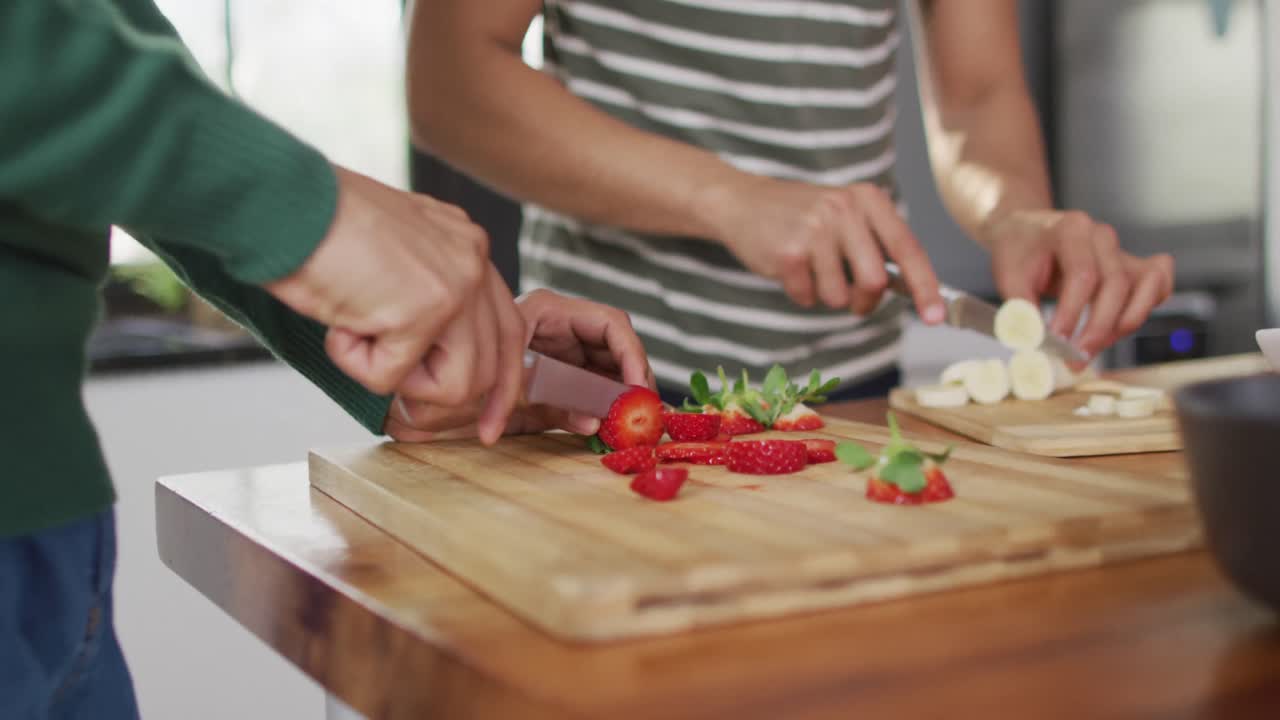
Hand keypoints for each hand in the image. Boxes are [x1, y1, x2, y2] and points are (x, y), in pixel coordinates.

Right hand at [264, 166, 525, 441]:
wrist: (280, 202)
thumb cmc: (318, 230)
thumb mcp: (393, 256)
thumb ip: (427, 295)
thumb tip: (434, 357)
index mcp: (468, 247)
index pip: (511, 329)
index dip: (503, 383)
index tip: (490, 424)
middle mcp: (473, 261)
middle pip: (492, 366)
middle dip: (442, 396)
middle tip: (398, 395)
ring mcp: (454, 285)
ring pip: (454, 385)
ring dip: (396, 376)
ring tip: (360, 333)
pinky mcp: (421, 310)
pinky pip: (390, 378)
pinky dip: (353, 362)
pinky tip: (338, 321)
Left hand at [384, 290, 652, 441]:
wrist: (405, 398)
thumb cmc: (443, 383)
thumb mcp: (499, 392)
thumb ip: (549, 404)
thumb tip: (593, 421)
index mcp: (544, 311)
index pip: (609, 324)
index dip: (632, 356)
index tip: (638, 390)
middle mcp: (555, 327)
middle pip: (614, 347)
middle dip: (633, 380)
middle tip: (644, 416)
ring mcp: (555, 351)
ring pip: (606, 370)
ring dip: (620, 397)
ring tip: (629, 426)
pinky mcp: (552, 379)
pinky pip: (588, 390)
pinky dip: (600, 408)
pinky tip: (604, 428)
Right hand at [702, 175, 945, 322]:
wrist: (743, 202)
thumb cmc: (800, 216)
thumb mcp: (845, 215)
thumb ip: (876, 245)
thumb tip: (913, 290)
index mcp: (868, 200)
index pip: (908, 249)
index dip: (926, 287)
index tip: (936, 316)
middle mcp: (845, 210)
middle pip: (875, 281)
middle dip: (864, 302)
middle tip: (851, 301)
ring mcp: (816, 229)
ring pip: (839, 296)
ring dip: (826, 296)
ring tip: (811, 270)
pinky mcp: (788, 251)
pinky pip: (807, 297)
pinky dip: (800, 294)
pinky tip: (790, 269)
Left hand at [987, 210, 1174, 358]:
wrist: (1027, 232)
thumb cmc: (1019, 252)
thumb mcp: (1008, 276)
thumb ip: (1021, 308)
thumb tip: (1034, 341)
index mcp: (1071, 230)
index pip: (1082, 275)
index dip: (1072, 313)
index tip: (1057, 342)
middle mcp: (1102, 237)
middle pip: (1116, 284)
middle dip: (1099, 328)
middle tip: (1076, 359)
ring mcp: (1121, 250)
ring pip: (1143, 287)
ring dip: (1123, 325)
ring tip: (1094, 348)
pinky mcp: (1133, 266)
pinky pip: (1158, 284)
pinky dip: (1146, 308)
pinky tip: (1119, 329)